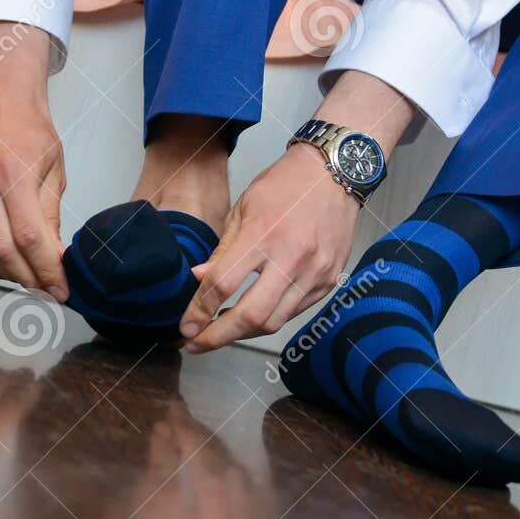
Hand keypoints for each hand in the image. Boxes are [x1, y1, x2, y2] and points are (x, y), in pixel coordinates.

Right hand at [0, 22, 67, 299]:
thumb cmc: (31, 134)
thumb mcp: (54, 172)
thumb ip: (51, 219)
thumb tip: (54, 264)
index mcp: (14, 170)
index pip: (29, 237)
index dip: (47, 270)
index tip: (61, 290)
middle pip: (0, 248)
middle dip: (26, 276)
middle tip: (43, 287)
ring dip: (0, 273)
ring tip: (21, 275)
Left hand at [178, 144, 357, 351]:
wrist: (334, 174)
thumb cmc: (285, 186)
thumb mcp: (243, 209)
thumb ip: (223, 250)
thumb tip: (199, 280)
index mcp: (263, 234)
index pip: (223, 285)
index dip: (199, 311)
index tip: (185, 327)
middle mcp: (292, 258)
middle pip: (250, 316)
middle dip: (217, 337)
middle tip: (196, 344)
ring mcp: (315, 272)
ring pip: (273, 322)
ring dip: (242, 333)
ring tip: (221, 331)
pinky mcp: (329, 280)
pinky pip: (294, 312)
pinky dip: (270, 318)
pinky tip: (253, 315)